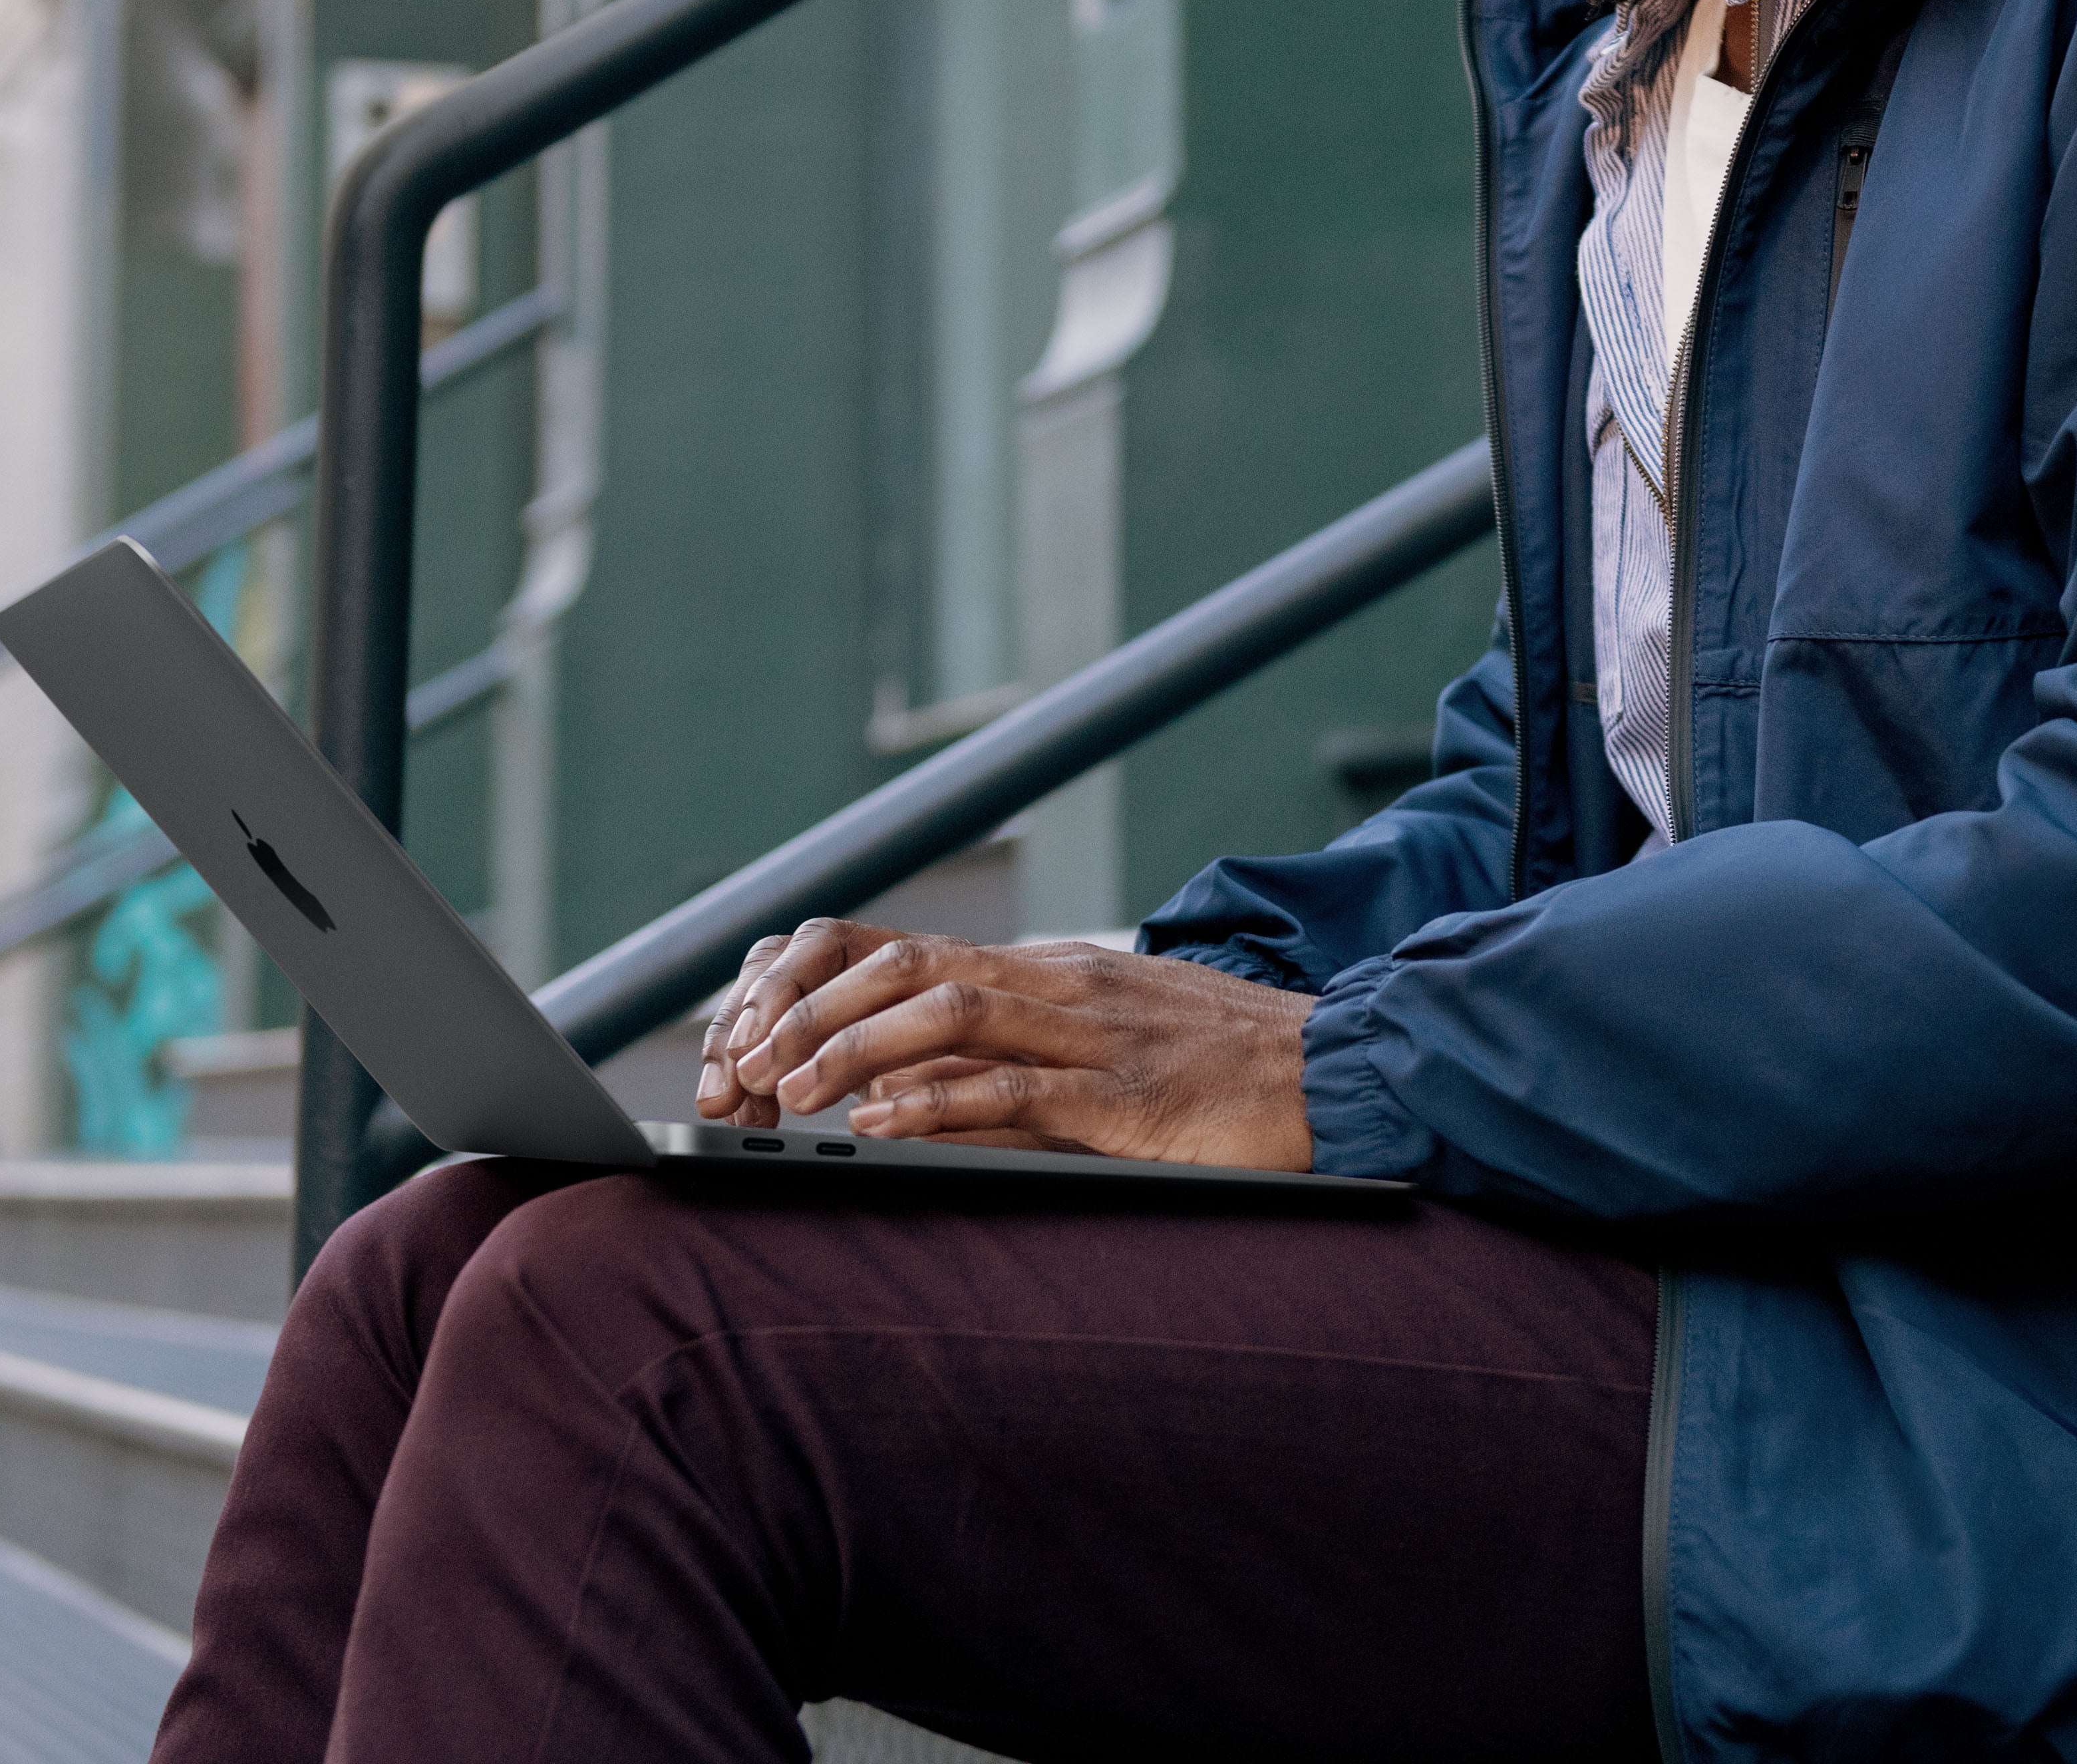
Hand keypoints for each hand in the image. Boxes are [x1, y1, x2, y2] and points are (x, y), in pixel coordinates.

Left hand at [695, 919, 1315, 1169]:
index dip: (813, 982)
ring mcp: (1091, 1032)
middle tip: (740, 1063)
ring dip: (853, 1050)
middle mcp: (1056, 982)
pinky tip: (880, 1126)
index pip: (899, 950)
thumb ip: (1005, 1061)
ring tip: (786, 1090)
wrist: (1336, 1069)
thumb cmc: (1216, 1067)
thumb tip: (897, 1093)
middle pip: (903, 967)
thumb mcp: (1097, 1046)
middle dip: (809, 1011)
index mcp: (1044, 969)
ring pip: (946, 1014)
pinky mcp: (1125, 1096)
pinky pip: (1016, 1090)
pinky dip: (938, 1104)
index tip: (747, 1029)